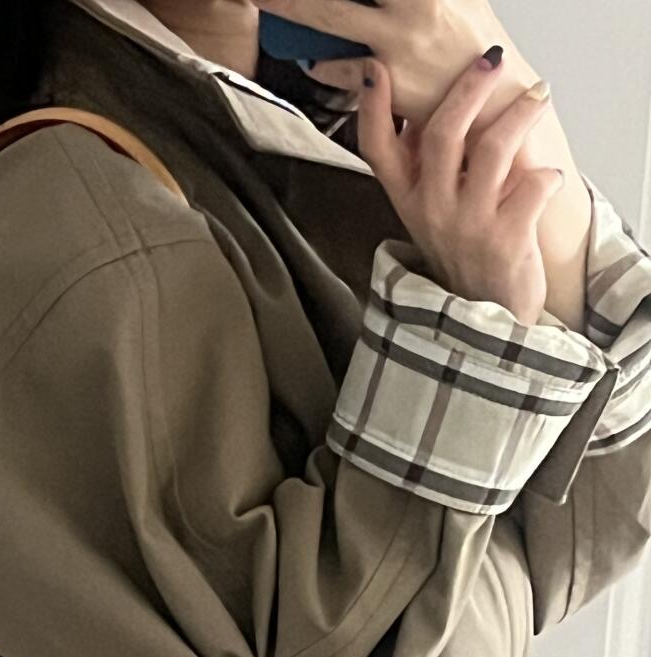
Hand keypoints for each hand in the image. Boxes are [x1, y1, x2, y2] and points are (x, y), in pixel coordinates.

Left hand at [253, 0, 536, 129]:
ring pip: (331, 19)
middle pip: (339, 1)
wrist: (501, 111)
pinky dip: (323, 62)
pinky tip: (312, 57)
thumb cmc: (480, 54)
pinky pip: (341, 69)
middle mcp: (415, 9)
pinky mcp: (388, 84)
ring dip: (296, 11)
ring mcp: (399, 46)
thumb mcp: (465, 0)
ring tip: (267, 3)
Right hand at [358, 53, 561, 324]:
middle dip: (470, 88)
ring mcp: (468, 226)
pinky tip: (547, 177)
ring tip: (537, 98)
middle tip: (491, 64)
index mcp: (407, 203)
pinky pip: (533, 186)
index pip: (376, 150)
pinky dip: (546, 174)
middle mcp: (432, 211)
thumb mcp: (429, 218)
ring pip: (493, 148)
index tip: (377, 72)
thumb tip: (428, 117)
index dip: (372, 108)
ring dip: (521, 114)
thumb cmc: (462, 263)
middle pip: (443, 132)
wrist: (481, 329)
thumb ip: (425, 172)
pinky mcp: (507, 240)